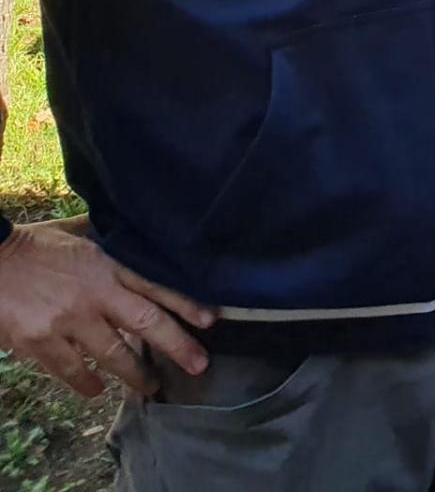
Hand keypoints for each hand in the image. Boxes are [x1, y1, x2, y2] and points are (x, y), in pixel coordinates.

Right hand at [0, 220, 213, 397]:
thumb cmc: (34, 246)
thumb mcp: (77, 235)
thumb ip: (106, 244)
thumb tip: (132, 238)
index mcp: (106, 267)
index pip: (155, 286)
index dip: (184, 305)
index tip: (209, 321)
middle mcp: (94, 295)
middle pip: (146, 324)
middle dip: (176, 346)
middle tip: (199, 365)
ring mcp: (68, 321)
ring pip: (113, 355)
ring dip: (135, 374)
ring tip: (151, 386)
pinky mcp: (40, 342)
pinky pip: (72, 370)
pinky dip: (86, 383)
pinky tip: (96, 391)